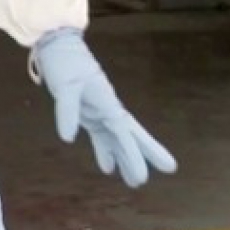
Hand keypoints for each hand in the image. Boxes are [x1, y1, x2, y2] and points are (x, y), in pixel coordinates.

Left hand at [32, 28, 176, 187]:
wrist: (58, 48)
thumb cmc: (65, 64)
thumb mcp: (64, 86)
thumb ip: (67, 111)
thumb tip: (68, 138)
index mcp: (108, 104)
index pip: (125, 134)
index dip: (135, 154)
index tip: (146, 174)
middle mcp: (109, 110)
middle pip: (132, 136)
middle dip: (147, 154)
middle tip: (170, 169)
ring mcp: (100, 113)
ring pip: (118, 140)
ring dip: (127, 159)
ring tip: (135, 182)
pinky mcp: (90, 115)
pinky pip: (101, 137)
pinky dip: (105, 152)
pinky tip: (109, 168)